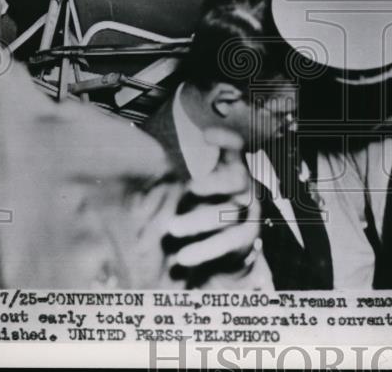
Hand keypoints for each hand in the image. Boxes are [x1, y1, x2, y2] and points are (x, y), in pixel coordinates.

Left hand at [164, 128, 261, 275]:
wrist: (230, 246)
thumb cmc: (207, 206)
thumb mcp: (199, 187)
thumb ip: (180, 174)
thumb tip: (142, 163)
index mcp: (234, 168)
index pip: (237, 147)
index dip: (226, 139)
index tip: (206, 135)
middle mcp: (247, 188)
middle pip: (237, 179)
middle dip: (214, 182)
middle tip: (189, 187)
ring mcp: (249, 212)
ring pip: (228, 214)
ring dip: (200, 220)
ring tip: (172, 228)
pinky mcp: (247, 238)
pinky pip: (227, 242)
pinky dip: (205, 249)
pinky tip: (183, 256)